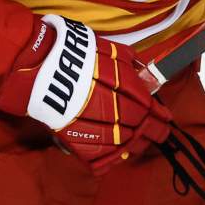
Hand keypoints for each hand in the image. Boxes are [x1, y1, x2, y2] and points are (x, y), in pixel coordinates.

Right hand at [0, 15, 171, 173]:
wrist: (38, 61)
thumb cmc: (74, 50)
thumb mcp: (108, 49)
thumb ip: (130, 63)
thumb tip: (146, 75)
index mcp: (121, 81)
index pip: (147, 104)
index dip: (159, 114)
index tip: (166, 118)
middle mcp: (109, 102)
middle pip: (138, 123)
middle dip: (153, 131)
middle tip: (161, 134)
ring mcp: (92, 120)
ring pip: (121, 140)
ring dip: (135, 143)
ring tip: (142, 144)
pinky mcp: (74, 132)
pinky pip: (96, 150)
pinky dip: (110, 155)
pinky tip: (119, 154)